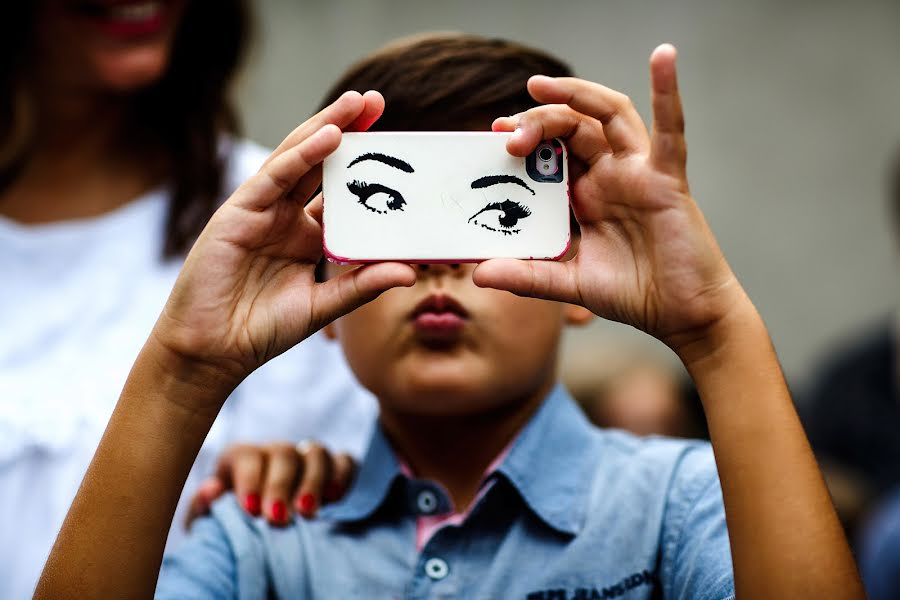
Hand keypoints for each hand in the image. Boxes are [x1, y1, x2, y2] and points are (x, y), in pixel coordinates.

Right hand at [150, 91, 415, 398]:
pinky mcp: (237, 213)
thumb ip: (362, 285)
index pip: (340, 191)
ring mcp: (260, 211)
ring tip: (356, 103)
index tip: (398, 145)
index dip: (364, 167)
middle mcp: (285, 216)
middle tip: (377, 100)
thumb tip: (410, 270)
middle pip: (320, 164)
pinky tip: (327, 136)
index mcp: (307, 235)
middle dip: (347, 130)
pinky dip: (299, 155)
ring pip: (296, 159)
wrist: (212, 351)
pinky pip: (273, 178)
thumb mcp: (324, 306)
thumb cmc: (264, 329)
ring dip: (325, 127)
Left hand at [184, 441, 356, 527]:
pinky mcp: (334, 467)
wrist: (260, 530)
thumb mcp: (209, 520)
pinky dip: (341, 476)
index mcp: (241, 458)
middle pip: (283, 453)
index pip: (247, 455)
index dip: (250, 480)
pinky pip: (343, 461)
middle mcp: (275, 452)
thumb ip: (204, 507)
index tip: (251, 511)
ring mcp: (306, 457)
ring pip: (315, 453)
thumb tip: (209, 490)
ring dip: (313, 482)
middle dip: (281, 485)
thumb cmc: (231, 524)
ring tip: (308, 513)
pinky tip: (335, 499)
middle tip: (279, 518)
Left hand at [475, 45, 748, 360]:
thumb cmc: (632, 294)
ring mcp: (639, 173)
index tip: (492, 136)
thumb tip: (479, 275)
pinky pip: (671, 131)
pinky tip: (663, 57)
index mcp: (585, 195)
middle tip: (505, 131)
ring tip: (538, 86)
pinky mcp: (668, 180)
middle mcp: (610, 176)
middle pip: (571, 127)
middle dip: (537, 121)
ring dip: (576, 95)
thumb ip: (526, 276)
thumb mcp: (567, 284)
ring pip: (608, 116)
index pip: (550, 152)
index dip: (524, 138)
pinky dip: (668, 92)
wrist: (681, 316)